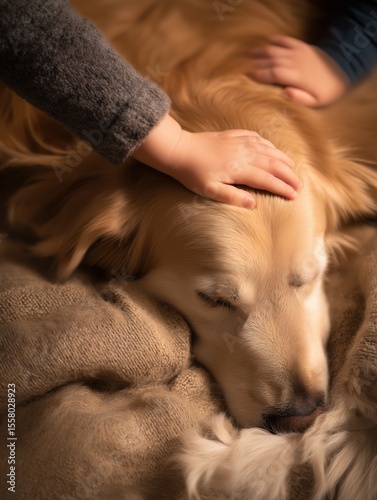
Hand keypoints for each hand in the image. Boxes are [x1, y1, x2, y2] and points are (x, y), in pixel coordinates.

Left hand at [133, 114, 299, 207]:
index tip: (294, 195)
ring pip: (269, 150)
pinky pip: (258, 138)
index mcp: (240, 169)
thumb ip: (233, 197)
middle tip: (300, 185)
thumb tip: (254, 204)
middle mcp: (245, 153)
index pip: (268, 179)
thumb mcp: (210, 190)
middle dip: (289, 175)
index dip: (283, 188)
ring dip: (283, 159)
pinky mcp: (235, 135)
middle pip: (274, 164)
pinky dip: (269, 145)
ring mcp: (240, 142)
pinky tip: (272, 149)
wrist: (180, 149)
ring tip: (293, 168)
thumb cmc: (193, 173)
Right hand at [249, 36, 349, 106]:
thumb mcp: (316, 102)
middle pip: (271, 61)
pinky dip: (276, 40)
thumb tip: (285, 92)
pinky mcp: (302, 46)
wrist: (342, 70)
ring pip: (275, 50)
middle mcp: (294, 63)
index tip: (250, 77)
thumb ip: (300, 99)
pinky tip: (268, 42)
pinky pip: (285, 40)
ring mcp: (298, 53)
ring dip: (261, 51)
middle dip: (256, 63)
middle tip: (245, 66)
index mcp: (296, 77)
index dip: (260, 75)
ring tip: (250, 55)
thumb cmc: (327, 91)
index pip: (273, 74)